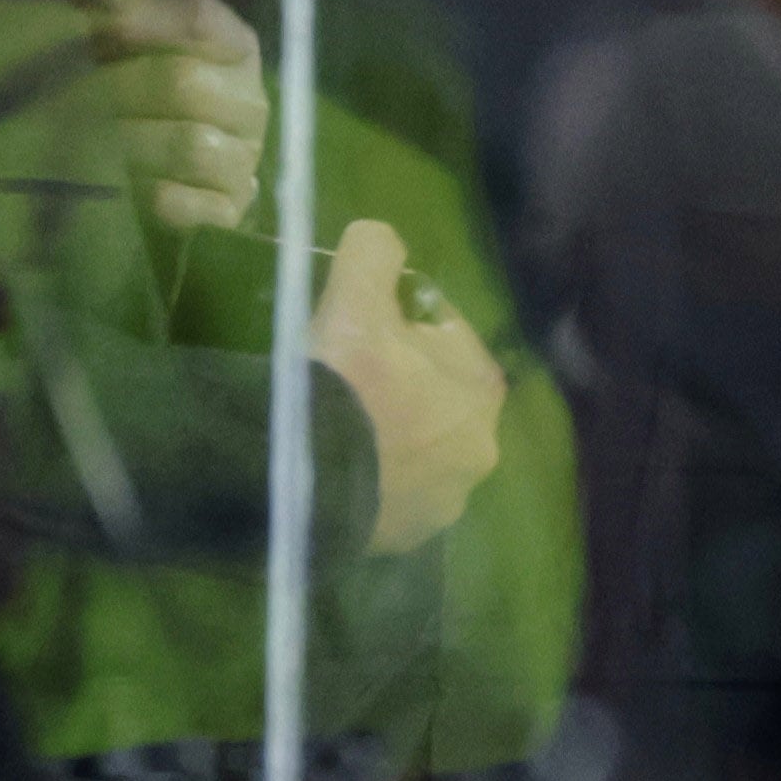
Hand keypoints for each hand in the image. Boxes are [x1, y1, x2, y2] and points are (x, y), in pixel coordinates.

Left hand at [95, 0, 269, 230]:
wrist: (157, 171)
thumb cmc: (136, 94)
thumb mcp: (129, 45)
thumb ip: (116, 14)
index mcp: (234, 48)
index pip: (198, 18)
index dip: (143, 19)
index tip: (99, 29)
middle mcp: (250, 101)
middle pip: (186, 83)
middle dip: (119, 88)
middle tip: (70, 96)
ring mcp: (245, 158)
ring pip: (192, 145)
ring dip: (131, 143)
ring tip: (88, 143)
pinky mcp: (232, 210)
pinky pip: (201, 207)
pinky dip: (161, 197)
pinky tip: (130, 186)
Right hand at [310, 220, 504, 554]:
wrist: (300, 480)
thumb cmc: (342, 383)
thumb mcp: (355, 293)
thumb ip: (377, 250)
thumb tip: (384, 240)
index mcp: (481, 390)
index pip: (448, 334)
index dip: (404, 320)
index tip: (365, 321)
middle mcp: (479, 451)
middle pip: (434, 395)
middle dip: (400, 380)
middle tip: (346, 371)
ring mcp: (445, 504)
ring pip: (415, 448)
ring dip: (387, 432)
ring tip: (334, 421)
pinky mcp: (407, 540)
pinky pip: (391, 492)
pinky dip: (370, 474)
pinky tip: (333, 461)